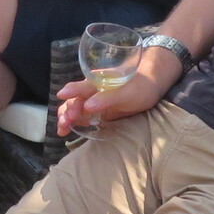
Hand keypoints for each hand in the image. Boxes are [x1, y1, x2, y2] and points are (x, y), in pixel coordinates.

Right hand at [55, 50, 175, 135]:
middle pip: (74, 100)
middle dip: (67, 111)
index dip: (71, 92)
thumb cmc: (140, 85)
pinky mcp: (98, 112)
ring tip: (61, 130)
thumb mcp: (126, 92)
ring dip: (66, 118)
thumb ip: (107, 98)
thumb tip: (88, 105)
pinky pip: (83, 118)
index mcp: (98, 81)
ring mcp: (94, 102)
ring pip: (75, 110)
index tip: (61, 96)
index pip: (81, 87)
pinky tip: (65, 132)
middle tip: (64, 123)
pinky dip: (73, 124)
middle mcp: (92, 91)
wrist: (151, 87)